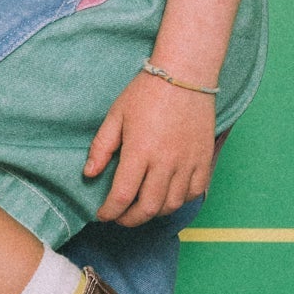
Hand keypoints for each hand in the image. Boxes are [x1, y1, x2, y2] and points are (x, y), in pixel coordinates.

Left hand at [84, 71, 214, 226]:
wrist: (185, 74)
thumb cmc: (147, 92)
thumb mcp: (116, 115)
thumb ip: (101, 147)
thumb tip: (89, 173)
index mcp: (140, 151)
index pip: (122, 196)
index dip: (110, 211)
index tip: (103, 214)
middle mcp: (165, 162)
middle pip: (148, 208)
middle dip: (130, 219)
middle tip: (120, 216)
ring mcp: (188, 162)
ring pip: (172, 204)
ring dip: (154, 212)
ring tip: (142, 206)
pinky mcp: (204, 158)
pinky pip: (195, 192)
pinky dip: (180, 200)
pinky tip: (168, 195)